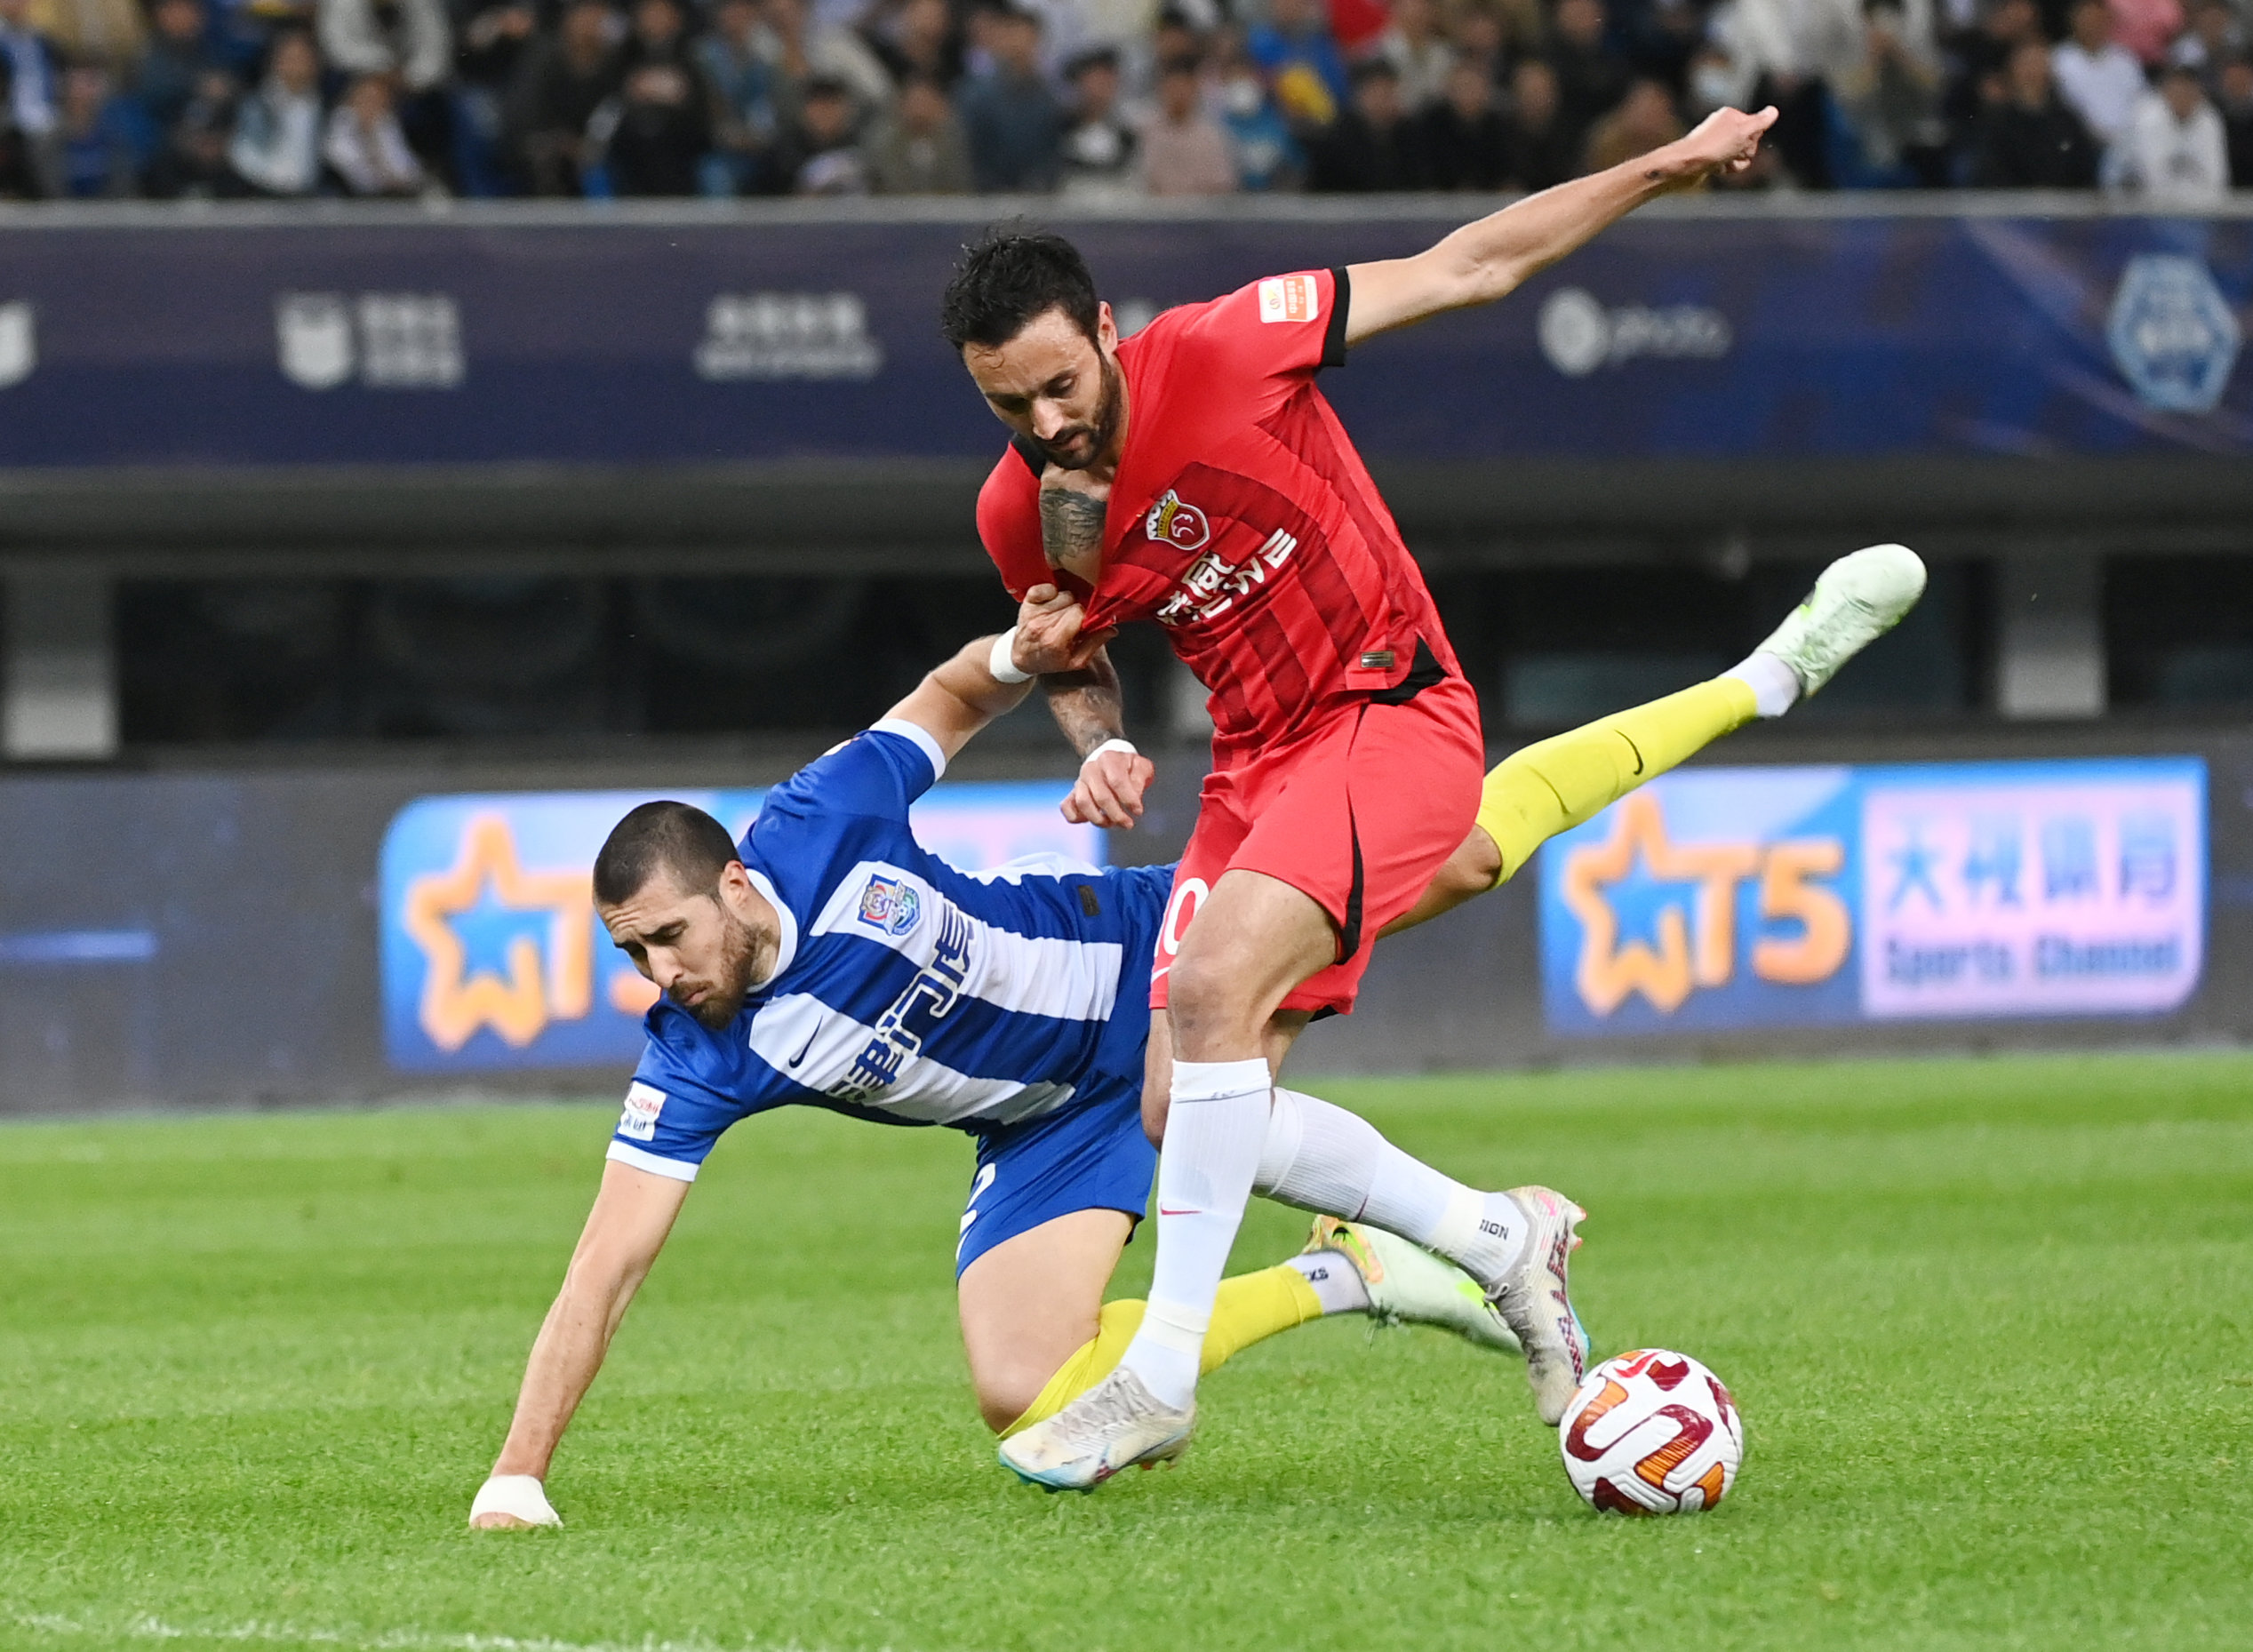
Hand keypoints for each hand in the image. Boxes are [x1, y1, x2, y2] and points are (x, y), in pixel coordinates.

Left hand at [1013, 583, 1115, 674]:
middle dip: (1077, 610)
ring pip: (1062, 594)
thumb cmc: (1049, 660)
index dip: (1087, 616)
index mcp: (1055, 640)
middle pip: (1073, 603)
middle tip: (1074, 621)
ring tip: (1063, 614)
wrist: (1022, 658)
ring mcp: (1033, 612)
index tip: (1087, 622)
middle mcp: (1042, 624)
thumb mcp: (1075, 661)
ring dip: (1066, 602)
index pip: (1079, 614)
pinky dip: (1051, 592)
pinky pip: (1044, 588)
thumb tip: (1111, 629)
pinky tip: (1053, 603)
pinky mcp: (1027, 602)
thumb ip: (1094, 645)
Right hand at [1061, 745, 1153, 829]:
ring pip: (1083, 803)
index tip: (1138, 811)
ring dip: (1099, 819)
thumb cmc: (1127, 767)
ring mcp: (1080, 781)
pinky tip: (1092, 820)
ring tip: (1112, 823)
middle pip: (1101, 796)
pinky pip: (1067, 807)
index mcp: (1108, 759)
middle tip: (1128, 824)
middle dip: (1116, 815)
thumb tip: (1134, 796)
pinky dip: (1076, 818)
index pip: (1117, 781)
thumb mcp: (1141, 766)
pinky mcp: (1072, 793)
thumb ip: (1139, 779)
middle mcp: (1091, 769)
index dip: (1129, 799)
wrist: (1110, 762)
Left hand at [1652, 105, 1777, 191]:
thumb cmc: (1712, 148)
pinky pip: (1729, 164)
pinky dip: (1727, 168)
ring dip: (1737, 162)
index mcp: (1730, 115)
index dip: (1753, 139)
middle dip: (1745, 152)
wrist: (1684, 166)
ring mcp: (1717, 143)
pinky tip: (1718, 169)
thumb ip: (1760, 122)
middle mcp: (1723, 126)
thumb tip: (1773, 111)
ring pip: (1740, 155)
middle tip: (1731, 153)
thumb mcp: (1741, 133)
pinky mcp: (1711, 157)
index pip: (1757, 127)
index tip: (1741, 142)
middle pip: (1750, 141)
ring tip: (1724, 163)